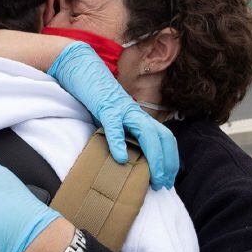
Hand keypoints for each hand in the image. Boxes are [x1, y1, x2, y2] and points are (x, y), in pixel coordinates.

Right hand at [47, 42, 178, 188]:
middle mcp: (135, 112)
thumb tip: (125, 160)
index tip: (167, 178)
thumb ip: (121, 134)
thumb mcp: (112, 119)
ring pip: (147, 133)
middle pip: (163, 137)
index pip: (164, 137)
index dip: (170, 158)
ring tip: (152, 177)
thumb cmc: (95, 97)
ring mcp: (122, 109)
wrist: (82, 67)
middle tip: (163, 183)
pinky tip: (120, 159)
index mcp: (138, 116)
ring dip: (153, 157)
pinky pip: (114, 126)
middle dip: (167, 162)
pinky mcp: (105, 106)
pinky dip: (119, 143)